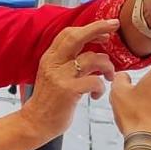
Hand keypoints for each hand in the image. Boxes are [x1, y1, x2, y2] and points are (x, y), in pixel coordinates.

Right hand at [21, 21, 120, 140]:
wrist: (35, 123)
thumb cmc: (49, 101)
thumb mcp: (52, 75)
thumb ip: (66, 62)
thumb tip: (91, 51)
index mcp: (50, 58)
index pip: (68, 33)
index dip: (89, 28)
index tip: (105, 31)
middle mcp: (53, 63)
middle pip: (77, 37)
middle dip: (98, 28)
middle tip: (115, 26)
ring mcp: (60, 77)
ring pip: (92, 58)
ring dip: (107, 66)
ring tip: (108, 76)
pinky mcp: (68, 91)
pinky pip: (95, 81)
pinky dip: (101, 87)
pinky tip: (96, 95)